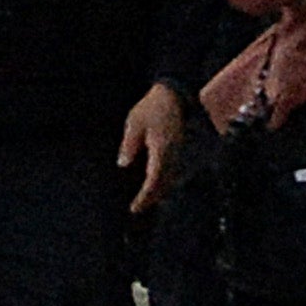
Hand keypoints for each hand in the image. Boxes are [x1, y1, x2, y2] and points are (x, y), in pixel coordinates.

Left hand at [120, 84, 185, 214]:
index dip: (145, 197)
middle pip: (164, 185)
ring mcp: (181, 153)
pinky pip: (175, 171)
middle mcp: (174, 155)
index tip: (135, 208)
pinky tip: (155, 183)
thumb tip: (123, 164)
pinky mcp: (182, 150)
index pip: (154, 181)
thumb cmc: (153, 107)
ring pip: (171, 180)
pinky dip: (165, 181)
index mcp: (161, 150)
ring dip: (159, 191)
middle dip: (152, 199)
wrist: (176, 95)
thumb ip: (129, 144)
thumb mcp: (134, 123)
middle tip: (138, 209)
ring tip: (145, 201)